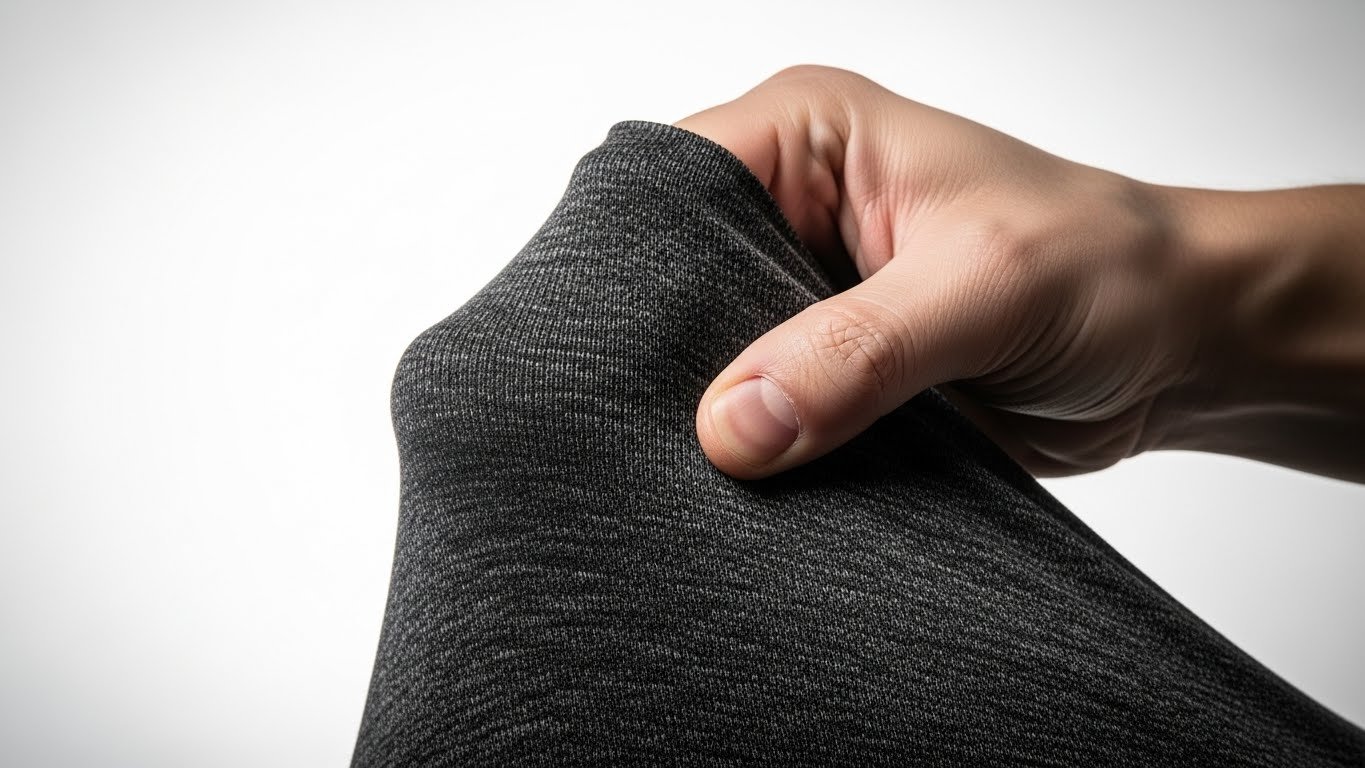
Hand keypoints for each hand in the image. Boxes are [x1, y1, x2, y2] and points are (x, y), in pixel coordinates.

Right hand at [679, 65, 1364, 481]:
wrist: (1180, 346)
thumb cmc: (1110, 266)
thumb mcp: (986, 287)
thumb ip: (858, 351)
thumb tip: (736, 424)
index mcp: (810, 137)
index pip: (671, 185)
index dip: (636, 267)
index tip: (625, 357)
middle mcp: (791, 210)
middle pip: (673, 282)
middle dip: (671, 358)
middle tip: (662, 434)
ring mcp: (801, 298)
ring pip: (707, 362)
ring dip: (715, 418)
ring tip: (708, 472)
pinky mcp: (824, 375)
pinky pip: (759, 421)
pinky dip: (756, 458)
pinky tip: (749, 491)